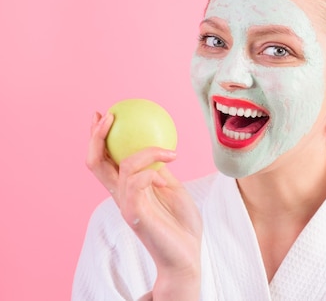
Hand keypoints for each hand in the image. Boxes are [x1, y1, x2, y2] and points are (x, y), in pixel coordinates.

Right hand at [86, 112, 201, 299]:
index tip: (104, 113)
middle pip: (95, 163)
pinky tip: (168, 171)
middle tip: (108, 115)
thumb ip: (160, 171)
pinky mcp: (136, 215)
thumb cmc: (181, 224)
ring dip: (148, 153)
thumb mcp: (172, 188)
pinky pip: (136, 184)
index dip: (98, 137)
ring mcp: (126, 206)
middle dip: (96, 136)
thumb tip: (159, 148)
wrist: (187, 255)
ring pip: (121, 169)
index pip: (104, 160)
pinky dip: (151, 171)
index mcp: (128, 189)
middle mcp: (121, 196)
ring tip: (170, 153)